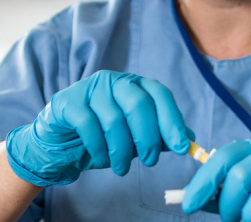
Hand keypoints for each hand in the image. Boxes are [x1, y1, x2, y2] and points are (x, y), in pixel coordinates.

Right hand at [5, 70, 192, 186]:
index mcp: (134, 85)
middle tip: (150, 161)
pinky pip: (88, 125)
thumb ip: (160, 135)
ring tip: (121, 169)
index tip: (182, 147)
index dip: (172, 120)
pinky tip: (101, 160)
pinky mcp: (68, 101)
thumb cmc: (103, 136)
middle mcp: (114, 81)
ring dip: (121, 151)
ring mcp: (89, 88)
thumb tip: (190, 139)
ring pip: (114, 119)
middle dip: (148, 138)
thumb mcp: (134, 137)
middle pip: (138, 104)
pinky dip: (98, 148)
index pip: (160, 95)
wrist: (60, 140)